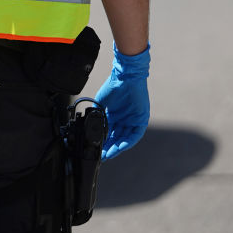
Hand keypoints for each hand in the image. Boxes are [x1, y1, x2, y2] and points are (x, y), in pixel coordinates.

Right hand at [95, 44, 149, 159]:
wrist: (124, 77)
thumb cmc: (112, 87)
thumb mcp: (101, 104)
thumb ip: (98, 116)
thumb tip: (91, 128)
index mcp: (114, 116)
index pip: (109, 133)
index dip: (103, 142)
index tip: (97, 150)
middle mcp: (124, 120)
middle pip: (117, 137)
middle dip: (109, 147)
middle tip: (102, 156)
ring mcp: (133, 120)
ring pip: (125, 138)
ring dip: (117, 147)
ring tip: (109, 154)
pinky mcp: (141, 120)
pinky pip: (135, 134)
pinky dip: (127, 141)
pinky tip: (120, 147)